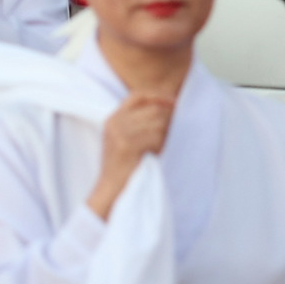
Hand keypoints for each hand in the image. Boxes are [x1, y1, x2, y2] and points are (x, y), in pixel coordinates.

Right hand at [91, 93, 175, 219]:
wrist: (111, 188)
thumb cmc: (124, 166)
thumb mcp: (125, 138)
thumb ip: (139, 122)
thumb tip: (167, 109)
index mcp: (113, 118)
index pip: (138, 95)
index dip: (158, 95)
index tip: (173, 102)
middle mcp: (114, 122)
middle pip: (152, 109)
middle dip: (166, 120)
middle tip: (168, 134)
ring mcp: (119, 133)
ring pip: (156, 123)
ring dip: (164, 135)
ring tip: (159, 147)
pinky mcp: (126, 145)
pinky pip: (155, 137)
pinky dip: (160, 145)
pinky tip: (155, 153)